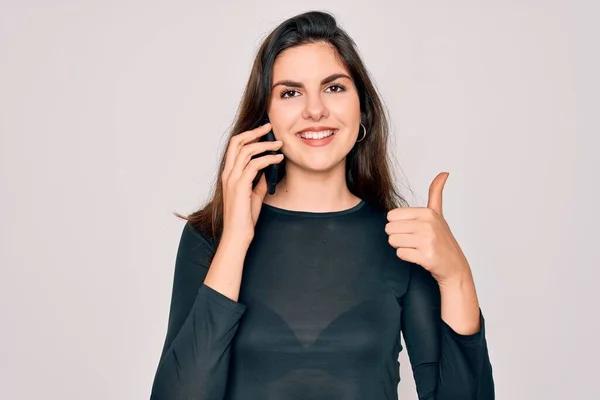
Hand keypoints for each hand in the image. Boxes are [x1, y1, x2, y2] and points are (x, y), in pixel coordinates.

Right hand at [221, 122, 283, 243]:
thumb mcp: (254, 194)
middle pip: (238, 142)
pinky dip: (268, 159)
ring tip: (279, 145)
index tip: (264, 130)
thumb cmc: (244, 217)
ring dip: (265, 145)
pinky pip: (255, 164)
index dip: (249, 135)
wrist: (237, 234)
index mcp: (229, 174)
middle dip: (255, 132)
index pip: (235, 146)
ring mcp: (232, 179)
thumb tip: (269, 170)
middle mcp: (228, 173)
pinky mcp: (240, 186)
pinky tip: (278, 159)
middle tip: (270, 127)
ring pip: (247, 151)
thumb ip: (258, 181)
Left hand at [385, 172, 470, 284]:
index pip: (391, 215)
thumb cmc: (442, 240)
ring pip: (393, 241)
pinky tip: (419, 256)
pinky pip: (400, 254)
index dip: (398, 225)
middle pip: (390, 228)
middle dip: (398, 236)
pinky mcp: (426, 256)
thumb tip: (444, 172)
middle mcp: (428, 224)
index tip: (412, 229)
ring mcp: (427, 240)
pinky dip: (407, 257)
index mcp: (427, 212)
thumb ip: (436, 193)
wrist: (454, 266)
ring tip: (417, 248)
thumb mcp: (438, 214)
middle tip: (414, 240)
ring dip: (402, 247)